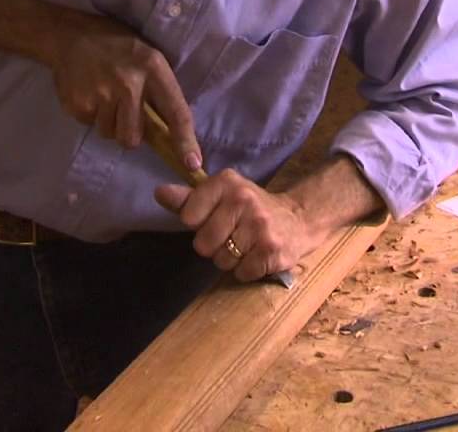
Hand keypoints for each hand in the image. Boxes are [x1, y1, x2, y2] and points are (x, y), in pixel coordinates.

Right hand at [50, 21, 200, 169]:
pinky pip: (90, 125)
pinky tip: (90, 93)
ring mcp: (101, 94)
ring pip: (110, 134)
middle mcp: (129, 83)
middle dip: (130, 133)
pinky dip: (91, 115)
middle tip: (124, 110)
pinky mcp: (78, 103)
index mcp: (154, 69)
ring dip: (109, 122)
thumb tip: (171, 136)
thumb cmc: (119, 49)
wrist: (72, 36)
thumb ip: (160, 93)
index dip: (185, 141)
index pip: (176, 112)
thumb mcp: (149, 60)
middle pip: (133, 138)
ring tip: (104, 95)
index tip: (193, 164)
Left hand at [155, 169, 324, 281]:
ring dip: (231, 259)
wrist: (298, 220)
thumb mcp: (220, 196)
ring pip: (221, 261)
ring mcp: (260, 226)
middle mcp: (244, 200)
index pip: (188, 217)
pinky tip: (257, 255)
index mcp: (227, 183)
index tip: (215, 218)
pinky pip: (241, 273)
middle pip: (202, 244)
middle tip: (233, 235)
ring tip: (247, 244)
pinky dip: (247, 270)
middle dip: (214, 246)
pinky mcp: (271, 251)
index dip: (198, 224)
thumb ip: (188, 198)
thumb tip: (159, 193)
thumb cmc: (250, 209)